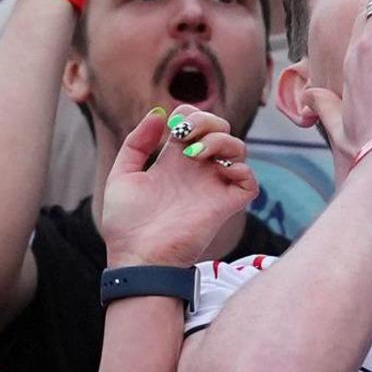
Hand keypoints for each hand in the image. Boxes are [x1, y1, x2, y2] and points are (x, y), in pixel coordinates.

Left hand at [98, 103, 255, 267]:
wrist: (137, 258)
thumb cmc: (126, 224)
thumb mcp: (122, 176)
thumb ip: (136, 143)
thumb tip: (158, 114)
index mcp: (174, 162)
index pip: (196, 123)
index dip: (190, 113)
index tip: (172, 125)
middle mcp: (197, 171)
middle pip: (220, 129)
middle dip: (207, 120)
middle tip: (184, 133)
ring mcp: (212, 187)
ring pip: (238, 149)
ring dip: (221, 140)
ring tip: (196, 152)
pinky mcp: (225, 205)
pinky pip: (250, 181)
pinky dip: (241, 169)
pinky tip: (217, 170)